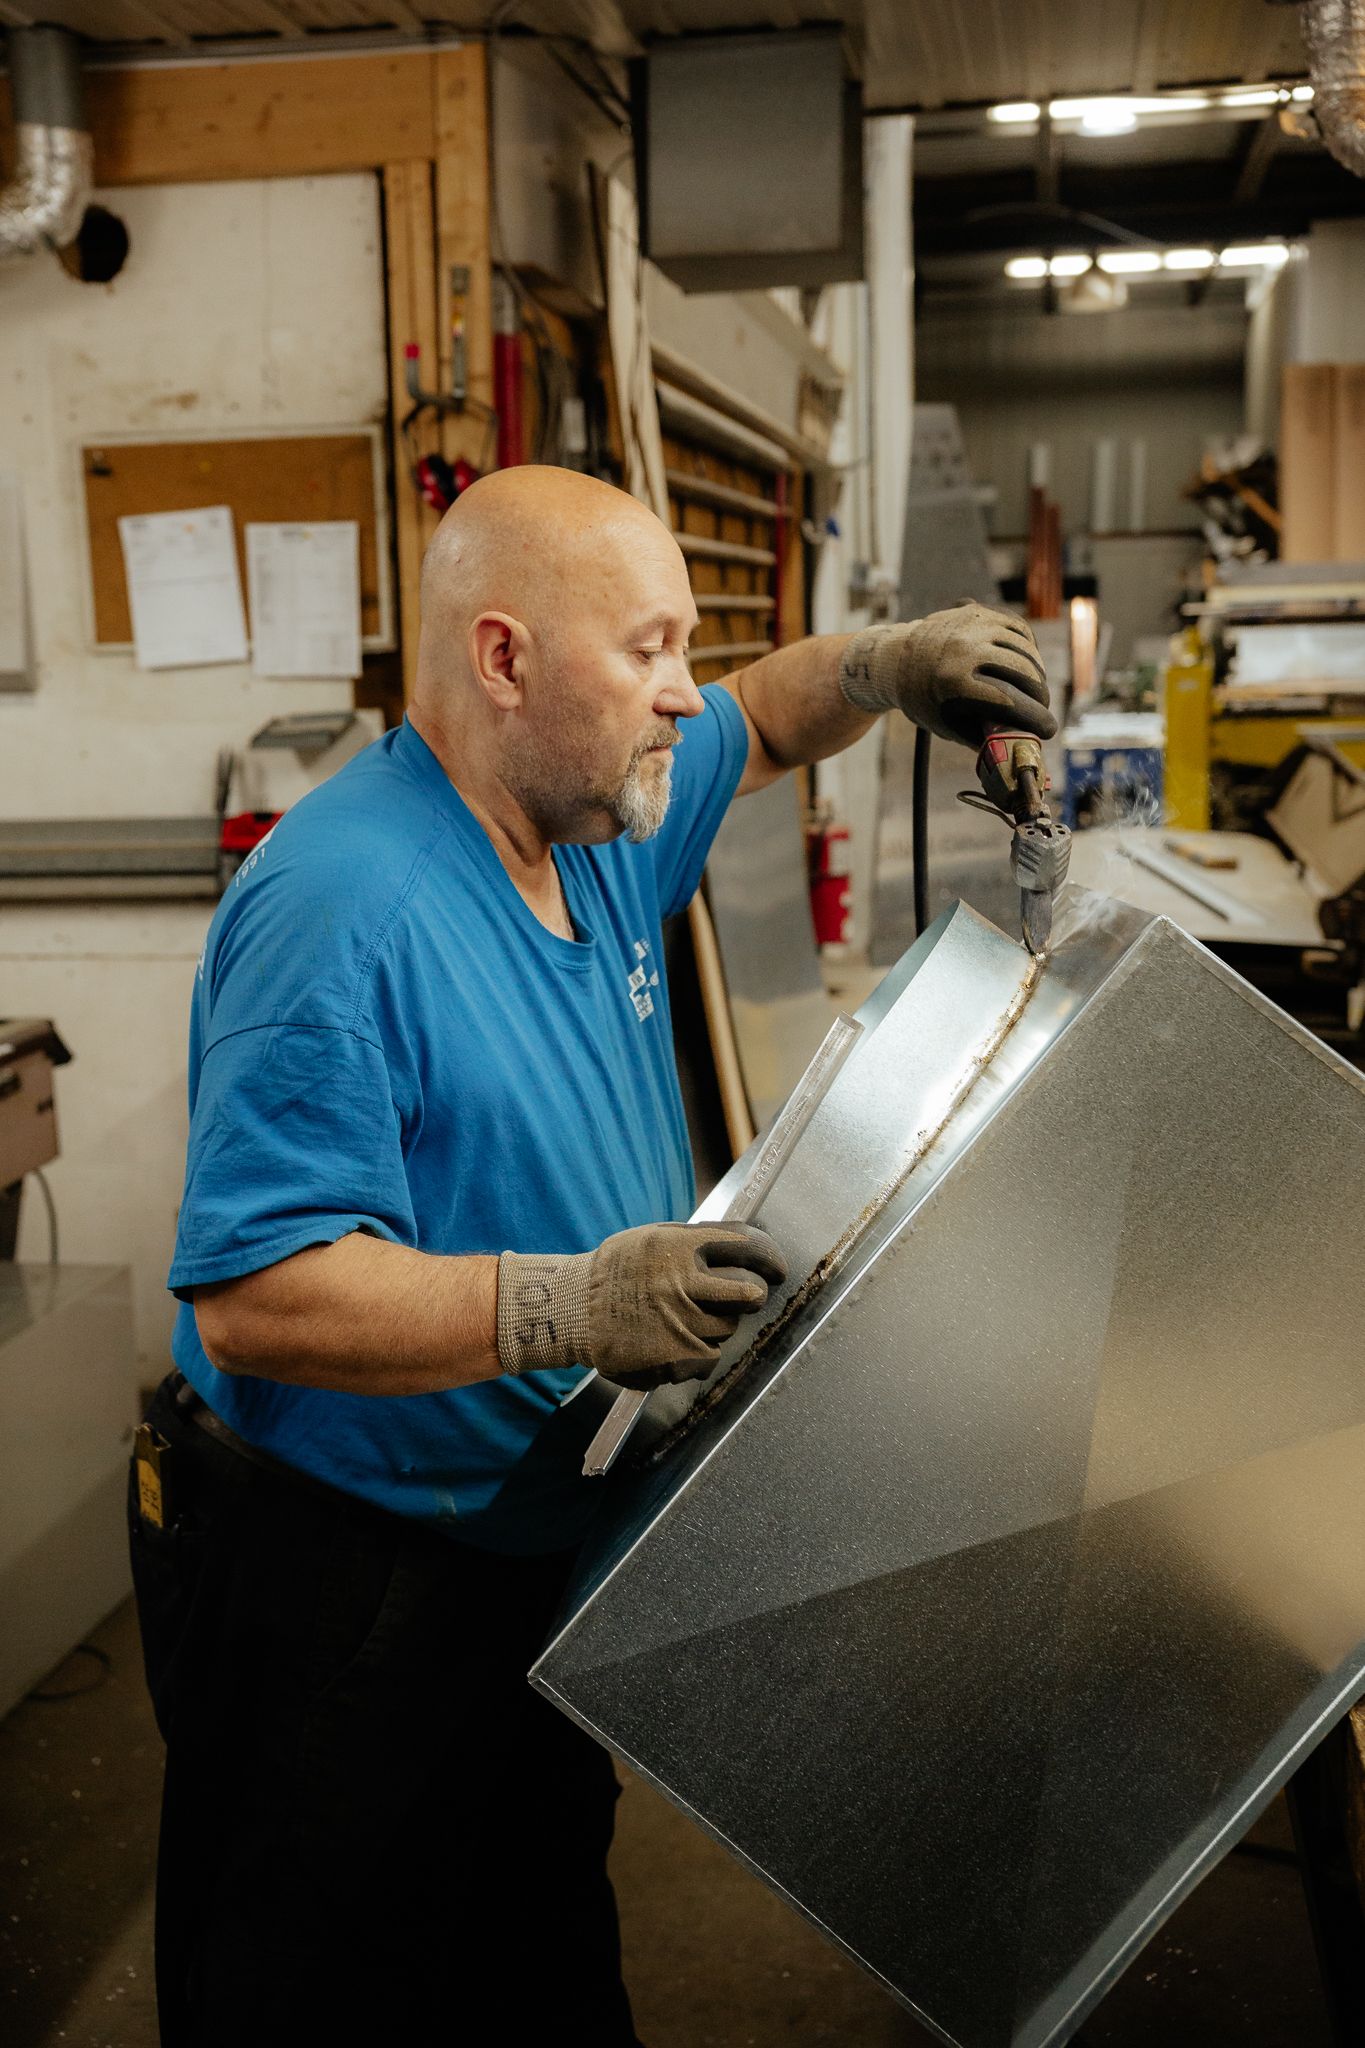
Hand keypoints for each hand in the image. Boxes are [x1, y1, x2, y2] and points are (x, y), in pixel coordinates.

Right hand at [496, 1222, 787, 1390]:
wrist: (573, 1310)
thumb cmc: (618, 1272)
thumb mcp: (655, 1240)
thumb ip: (698, 1244)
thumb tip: (748, 1249)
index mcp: (681, 1246)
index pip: (748, 1246)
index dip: (770, 1258)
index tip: (776, 1269)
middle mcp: (683, 1282)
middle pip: (751, 1293)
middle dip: (753, 1295)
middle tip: (743, 1297)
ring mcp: (680, 1321)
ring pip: (730, 1328)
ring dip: (717, 1325)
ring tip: (684, 1318)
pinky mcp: (676, 1356)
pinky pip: (710, 1357)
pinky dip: (698, 1352)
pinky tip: (672, 1340)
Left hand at [839, 602, 1054, 747]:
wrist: (895, 658)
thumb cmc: (924, 699)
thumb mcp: (948, 724)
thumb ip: (985, 735)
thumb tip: (1025, 745)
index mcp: (954, 682)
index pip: (1010, 702)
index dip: (1036, 719)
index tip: (1049, 730)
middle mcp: (965, 649)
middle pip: (1025, 674)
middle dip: (1040, 697)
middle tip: (1040, 710)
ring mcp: (973, 626)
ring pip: (1026, 651)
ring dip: (1036, 674)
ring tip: (1032, 691)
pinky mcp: (980, 612)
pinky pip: (1020, 632)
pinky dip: (1028, 650)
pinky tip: (1025, 665)